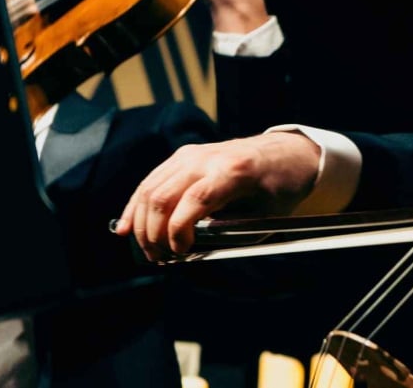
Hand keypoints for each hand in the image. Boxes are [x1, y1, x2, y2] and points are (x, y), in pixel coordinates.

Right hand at [113, 131, 320, 260]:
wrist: (287, 153)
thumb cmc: (281, 185)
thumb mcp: (267, 215)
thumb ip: (230, 231)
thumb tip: (193, 251)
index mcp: (233, 171)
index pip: (193, 202)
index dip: (179, 233)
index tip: (183, 254)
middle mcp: (207, 158)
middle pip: (163, 198)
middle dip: (154, 235)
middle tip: (162, 260)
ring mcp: (191, 154)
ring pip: (150, 190)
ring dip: (142, 225)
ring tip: (150, 252)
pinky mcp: (183, 156)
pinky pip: (151, 181)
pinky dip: (135, 206)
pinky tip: (125, 228)